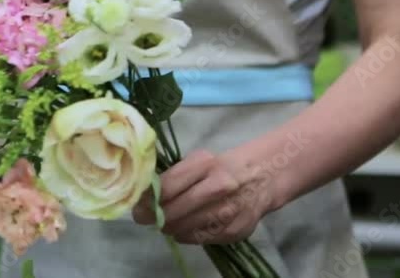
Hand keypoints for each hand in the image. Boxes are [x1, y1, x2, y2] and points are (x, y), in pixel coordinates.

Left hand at [132, 150, 275, 243]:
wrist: (262, 178)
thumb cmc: (222, 167)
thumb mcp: (199, 160)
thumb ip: (173, 175)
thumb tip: (145, 194)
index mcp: (206, 165)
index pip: (168, 187)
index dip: (148, 200)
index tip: (136, 206)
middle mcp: (218, 188)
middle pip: (175, 211)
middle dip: (155, 217)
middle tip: (143, 218)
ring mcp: (228, 212)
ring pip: (185, 228)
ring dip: (169, 227)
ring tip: (164, 222)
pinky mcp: (234, 230)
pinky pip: (200, 238)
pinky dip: (187, 234)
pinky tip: (183, 228)